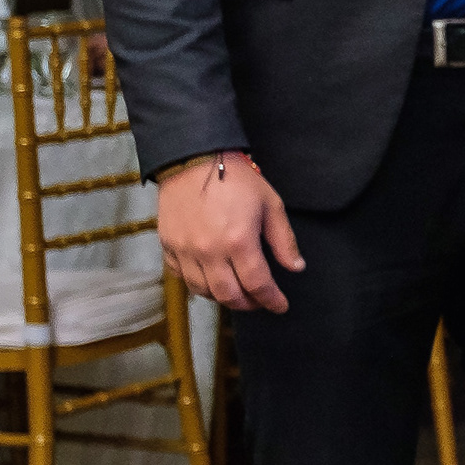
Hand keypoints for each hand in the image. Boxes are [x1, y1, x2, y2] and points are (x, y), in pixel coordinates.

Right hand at [155, 151, 302, 312]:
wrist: (193, 159)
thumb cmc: (236, 179)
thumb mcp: (270, 205)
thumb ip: (283, 240)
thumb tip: (296, 267)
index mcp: (238, 242)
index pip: (257, 285)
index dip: (271, 300)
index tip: (280, 305)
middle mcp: (209, 251)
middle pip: (229, 295)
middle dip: (249, 304)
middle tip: (260, 301)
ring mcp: (184, 250)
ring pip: (203, 291)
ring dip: (223, 297)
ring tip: (237, 292)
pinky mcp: (168, 245)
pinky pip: (181, 277)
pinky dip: (198, 284)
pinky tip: (211, 278)